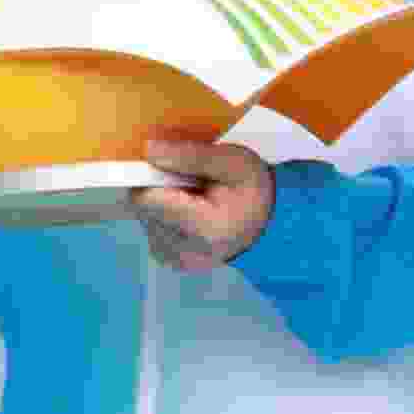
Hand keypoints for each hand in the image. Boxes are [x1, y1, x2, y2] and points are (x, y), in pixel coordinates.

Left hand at [133, 137, 275, 269]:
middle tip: (190, 185)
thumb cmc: (253, 190)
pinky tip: (189, 215)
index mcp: (205, 228)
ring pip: (145, 220)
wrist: (270, 225)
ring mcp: (180, 261)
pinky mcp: (175, 263)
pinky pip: (152, 232)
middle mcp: (188, 252)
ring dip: (162, 204)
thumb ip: (191, 155)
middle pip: (143, 209)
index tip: (173, 170)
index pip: (147, 199)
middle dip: (159, 191)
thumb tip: (150, 150)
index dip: (153, 177)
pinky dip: (165, 219)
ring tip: (193, 200)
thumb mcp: (233, 161)